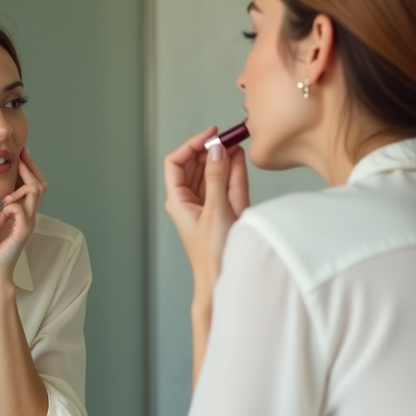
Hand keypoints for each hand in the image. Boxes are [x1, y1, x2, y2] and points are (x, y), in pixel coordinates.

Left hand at [0, 147, 46, 281]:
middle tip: (20, 155)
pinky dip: (11, 206)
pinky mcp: (21, 234)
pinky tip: (0, 210)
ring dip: (20, 186)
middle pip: (40, 184)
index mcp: (23, 212)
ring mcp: (28, 224)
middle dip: (29, 167)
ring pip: (34, 193)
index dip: (29, 167)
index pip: (33, 184)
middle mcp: (29, 215)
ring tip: (7, 191)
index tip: (21, 152)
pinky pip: (21, 212)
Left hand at [163, 127, 249, 301]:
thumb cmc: (212, 254)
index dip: (191, 145)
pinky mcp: (226, 210)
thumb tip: (217, 150)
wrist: (223, 279)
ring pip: (213, 172)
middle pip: (196, 165)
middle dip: (211, 149)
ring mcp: (209, 204)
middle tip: (228, 137)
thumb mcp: (215, 211)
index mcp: (178, 200)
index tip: (210, 135)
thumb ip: (217, 178)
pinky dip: (233, 170)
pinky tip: (239, 156)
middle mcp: (191, 200)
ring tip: (236, 142)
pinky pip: (228, 184)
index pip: (176, 163)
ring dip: (223, 157)